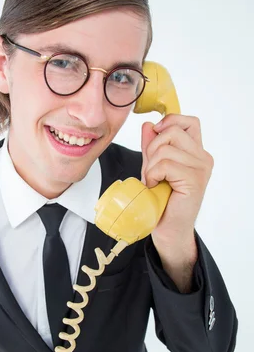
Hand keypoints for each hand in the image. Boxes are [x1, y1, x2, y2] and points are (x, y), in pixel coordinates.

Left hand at [141, 115, 213, 246]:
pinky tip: (154, 187)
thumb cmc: (162, 201)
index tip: (155, 136)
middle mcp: (203, 157)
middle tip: (151, 169)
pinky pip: (165, 164)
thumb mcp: (153, 167)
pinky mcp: (194, 180)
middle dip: (152, 147)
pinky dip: (152, 175)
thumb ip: (152, 146)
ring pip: (166, 148)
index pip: (188, 122)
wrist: (168, 230)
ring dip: (150, 166)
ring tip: (153, 181)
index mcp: (196, 152)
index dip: (169, 122)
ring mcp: (201, 168)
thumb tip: (148, 125)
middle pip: (173, 130)